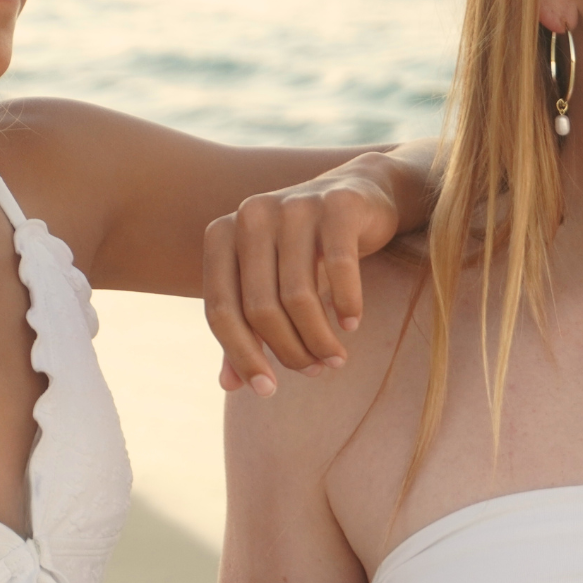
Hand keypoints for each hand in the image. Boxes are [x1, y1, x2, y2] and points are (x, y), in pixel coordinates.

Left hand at [203, 144, 435, 394]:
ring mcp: (294, 206)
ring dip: (319, 339)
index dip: (242, 356)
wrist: (362, 191)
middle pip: (260, 308)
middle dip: (290, 351)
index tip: (267, 390)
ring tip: (336, 358)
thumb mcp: (271, 283)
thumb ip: (247, 327)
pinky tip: (352, 324)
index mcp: (223, 233)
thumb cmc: (307, 247)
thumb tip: (230, 385)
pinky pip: (338, 268)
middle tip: (316, 371)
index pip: (221, 309)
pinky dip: (347, 304)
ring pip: (298, 295)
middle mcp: (252, 215)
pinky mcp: (337, 204)